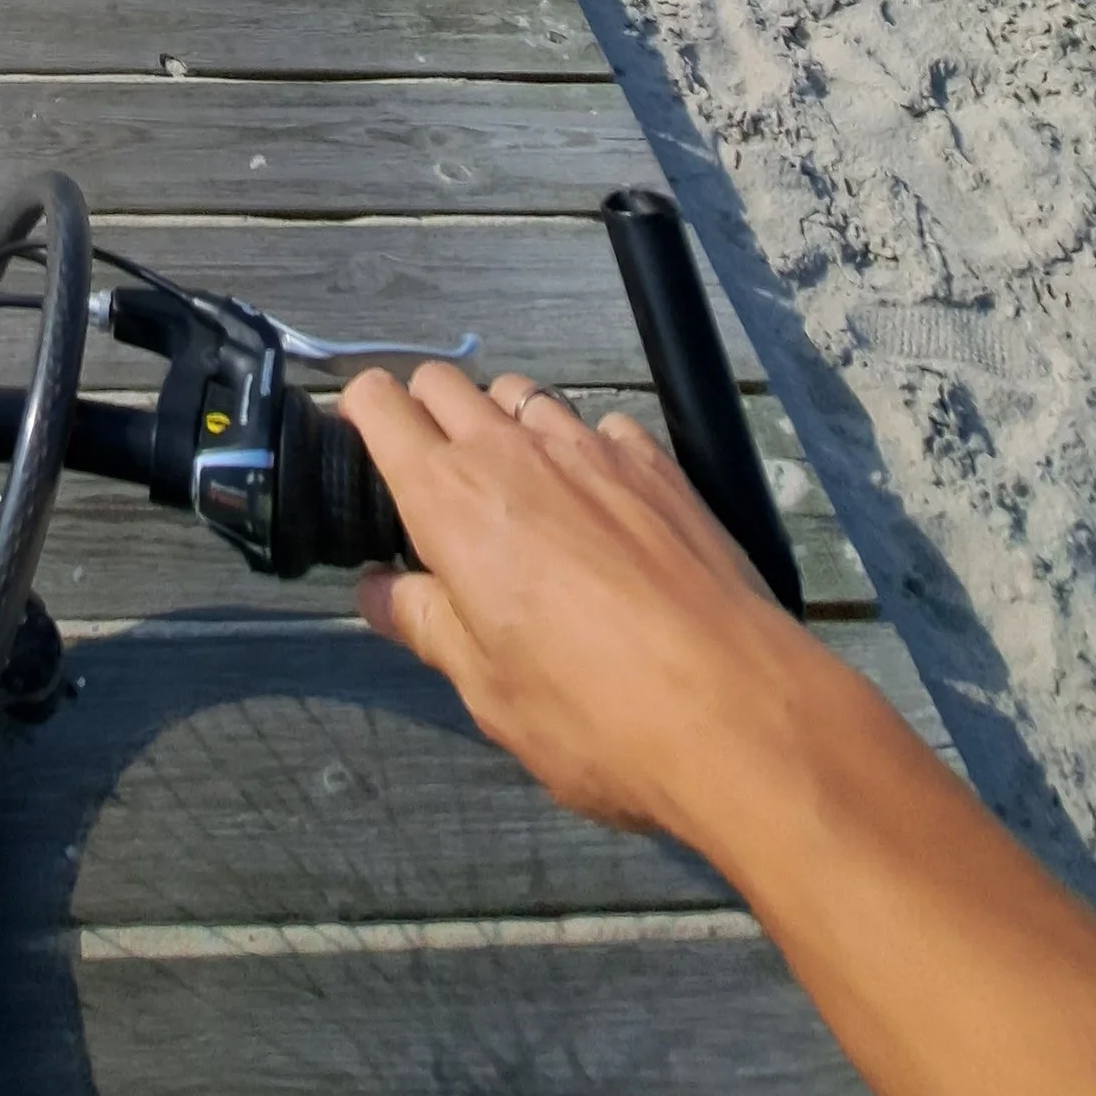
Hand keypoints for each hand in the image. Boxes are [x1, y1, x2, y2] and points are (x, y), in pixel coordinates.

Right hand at [340, 359, 812, 842]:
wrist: (734, 708)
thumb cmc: (589, 714)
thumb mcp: (485, 690)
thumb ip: (425, 623)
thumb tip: (379, 590)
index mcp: (450, 499)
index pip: (381, 403)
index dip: (361, 415)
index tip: (363, 450)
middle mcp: (513, 452)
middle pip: (444, 382)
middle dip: (425, 413)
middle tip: (434, 481)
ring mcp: (590, 448)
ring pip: (522, 394)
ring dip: (504, 426)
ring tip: (520, 492)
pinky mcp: (656, 463)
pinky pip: (600, 426)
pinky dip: (584, 450)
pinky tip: (601, 506)